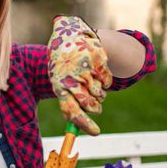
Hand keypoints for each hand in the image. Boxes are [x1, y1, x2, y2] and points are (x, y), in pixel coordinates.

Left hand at [47, 15, 112, 135]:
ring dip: (99, 94)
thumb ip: (67, 102)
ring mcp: (86, 68)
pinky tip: (96, 73)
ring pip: (100, 94)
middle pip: (90, 104)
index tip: (96, 132)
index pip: (72, 110)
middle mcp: (72, 77)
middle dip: (95, 108)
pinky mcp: (98, 60)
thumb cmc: (63, 66)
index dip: (85, 124)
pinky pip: (107, 82)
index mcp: (59, 85)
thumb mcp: (59, 82)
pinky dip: (105, 82)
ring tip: (90, 83)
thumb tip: (75, 125)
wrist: (69, 35)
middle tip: (96, 107)